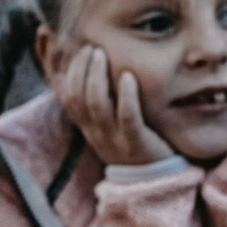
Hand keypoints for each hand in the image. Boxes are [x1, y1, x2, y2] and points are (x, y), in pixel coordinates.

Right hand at [59, 46, 173, 166]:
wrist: (157, 179)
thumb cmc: (137, 141)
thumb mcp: (113, 123)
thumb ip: (104, 100)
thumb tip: (96, 69)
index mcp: (89, 127)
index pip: (68, 97)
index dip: (71, 72)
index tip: (81, 50)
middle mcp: (97, 134)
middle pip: (79, 98)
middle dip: (82, 69)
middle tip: (91, 47)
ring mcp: (116, 140)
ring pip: (97, 106)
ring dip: (97, 77)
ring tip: (103, 54)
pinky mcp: (138, 144)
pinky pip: (128, 118)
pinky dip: (126, 96)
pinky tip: (129, 76)